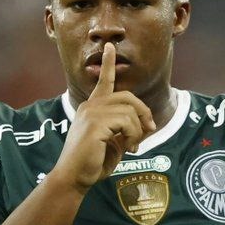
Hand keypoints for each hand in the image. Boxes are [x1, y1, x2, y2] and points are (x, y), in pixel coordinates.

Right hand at [55, 43, 155, 193]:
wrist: (74, 177)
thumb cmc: (92, 163)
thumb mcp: (114, 142)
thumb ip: (125, 129)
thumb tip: (147, 125)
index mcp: (92, 108)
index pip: (103, 81)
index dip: (108, 64)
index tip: (110, 46)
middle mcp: (90, 106)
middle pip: (128, 97)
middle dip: (144, 112)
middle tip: (149, 130)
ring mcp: (91, 113)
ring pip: (130, 111)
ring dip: (138, 131)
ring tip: (133, 146)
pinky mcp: (95, 124)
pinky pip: (127, 122)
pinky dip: (133, 136)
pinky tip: (128, 148)